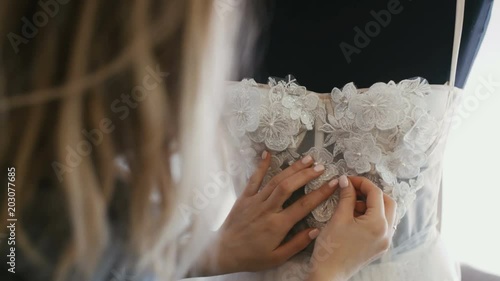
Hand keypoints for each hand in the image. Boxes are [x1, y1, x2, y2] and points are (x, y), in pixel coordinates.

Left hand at [194, 151, 339, 275]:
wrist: (223, 252)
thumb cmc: (252, 257)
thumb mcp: (276, 258)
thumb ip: (297, 244)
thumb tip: (316, 230)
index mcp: (278, 225)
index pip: (303, 205)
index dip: (320, 193)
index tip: (333, 184)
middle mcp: (267, 209)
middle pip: (289, 186)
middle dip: (306, 174)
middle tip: (321, 167)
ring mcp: (255, 201)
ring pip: (275, 180)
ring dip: (292, 168)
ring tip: (307, 159)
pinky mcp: (244, 197)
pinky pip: (254, 179)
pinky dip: (261, 165)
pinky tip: (268, 153)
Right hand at [307, 175, 396, 280]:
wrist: (329, 274)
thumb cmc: (331, 248)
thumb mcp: (338, 218)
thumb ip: (346, 196)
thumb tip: (346, 181)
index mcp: (377, 224)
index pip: (376, 194)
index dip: (362, 183)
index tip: (348, 179)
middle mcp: (386, 233)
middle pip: (388, 202)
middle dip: (372, 193)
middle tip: (354, 189)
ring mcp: (384, 241)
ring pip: (386, 214)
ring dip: (372, 204)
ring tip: (351, 204)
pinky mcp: (378, 247)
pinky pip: (381, 225)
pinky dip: (371, 216)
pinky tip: (355, 216)